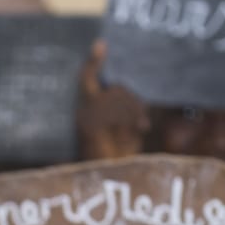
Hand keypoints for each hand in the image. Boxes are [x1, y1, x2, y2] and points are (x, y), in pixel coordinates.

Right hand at [77, 41, 148, 161]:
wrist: (108, 180)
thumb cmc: (119, 156)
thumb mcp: (125, 129)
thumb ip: (125, 110)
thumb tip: (136, 94)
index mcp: (86, 110)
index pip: (87, 78)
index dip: (94, 62)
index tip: (101, 44)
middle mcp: (82, 111)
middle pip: (115, 89)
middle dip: (133, 101)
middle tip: (141, 120)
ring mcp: (85, 118)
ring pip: (119, 96)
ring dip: (135, 111)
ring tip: (140, 128)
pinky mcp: (90, 126)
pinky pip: (119, 110)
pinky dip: (134, 119)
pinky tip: (140, 130)